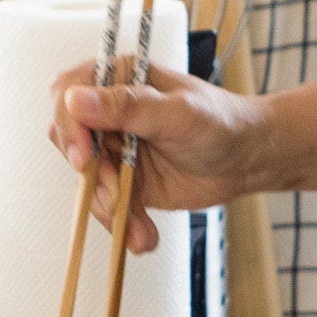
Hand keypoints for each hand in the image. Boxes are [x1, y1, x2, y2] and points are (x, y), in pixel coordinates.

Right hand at [48, 59, 264, 252]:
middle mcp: (109, 113)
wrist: (248, 160)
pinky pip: (107, 205)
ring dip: (110, 209)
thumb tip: (76, 100)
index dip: (69, 126)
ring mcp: (115, 149)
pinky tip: (143, 237)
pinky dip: (123, 224)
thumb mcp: (177, 113)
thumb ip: (128, 107)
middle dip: (92, 175)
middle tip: (117, 195)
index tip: (85, 157)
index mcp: (117, 79)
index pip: (68, 96)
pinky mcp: (124, 181)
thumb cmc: (220, 122)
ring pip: (87, 181)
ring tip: (140, 226)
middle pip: (71, 143)